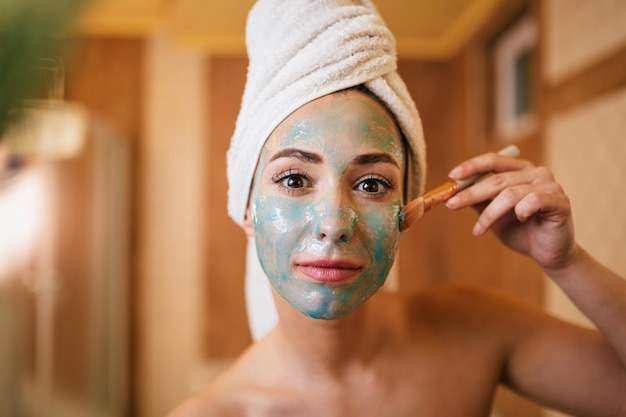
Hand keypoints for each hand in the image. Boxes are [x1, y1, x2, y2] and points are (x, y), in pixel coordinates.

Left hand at [445, 150, 577, 270]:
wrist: (547, 254)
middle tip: (451, 205)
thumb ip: (479, 200)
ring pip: (510, 194)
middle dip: (471, 193)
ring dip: (489, 214)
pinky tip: (522, 220)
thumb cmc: (521, 231)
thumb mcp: (493, 214)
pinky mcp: (560, 201)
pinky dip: (520, 213)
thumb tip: (452, 192)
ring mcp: (550, 185)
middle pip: (497, 179)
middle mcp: (536, 172)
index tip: (452, 176)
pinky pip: (531, 202)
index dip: (472, 166)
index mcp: (521, 170)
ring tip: (479, 229)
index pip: (493, 160)